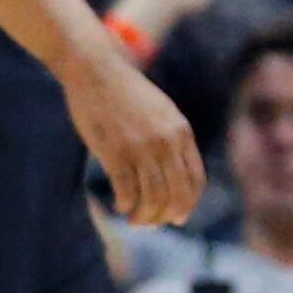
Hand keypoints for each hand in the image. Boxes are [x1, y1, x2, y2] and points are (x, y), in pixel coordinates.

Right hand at [65, 47, 203, 226]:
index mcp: (181, 132)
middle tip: (151, 223)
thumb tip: (173, 176)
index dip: (188, 205)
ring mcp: (141, 147)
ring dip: (144, 217)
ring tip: (134, 219)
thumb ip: (172, 139)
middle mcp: (166, 142)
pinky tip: (120, 206)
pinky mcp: (115, 151)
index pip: (196, 181)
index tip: (177, 217)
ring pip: (152, 198)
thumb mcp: (161, 112)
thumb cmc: (126, 93)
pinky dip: (125, 205)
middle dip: (166, 216)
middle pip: (176, 195)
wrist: (96, 70)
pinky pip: (126, 191)